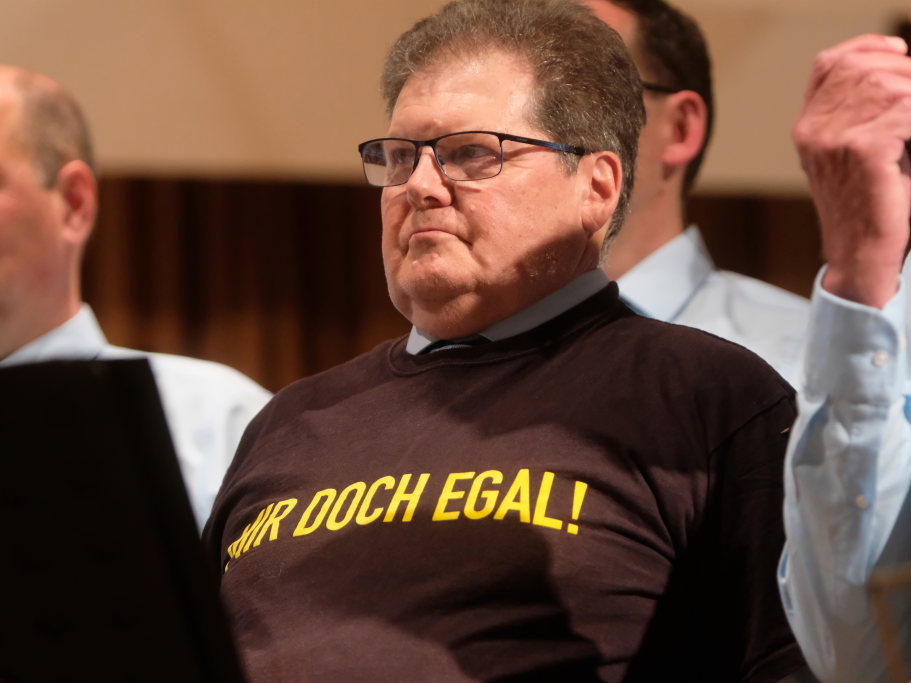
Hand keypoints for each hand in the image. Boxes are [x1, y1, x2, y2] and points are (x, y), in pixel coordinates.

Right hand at [794, 34, 910, 306]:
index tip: (898, 52)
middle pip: (862, 68)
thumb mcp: (853, 154)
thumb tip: (900, 74)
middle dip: (903, 71)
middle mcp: (813, 130)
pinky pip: (905, 109)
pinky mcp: (862, 151)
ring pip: (889, 84)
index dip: (866, 48)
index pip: (830, 64)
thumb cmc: (868, 208)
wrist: (860, 256)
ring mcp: (833, 140)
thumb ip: (860, 115)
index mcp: (808, 128)